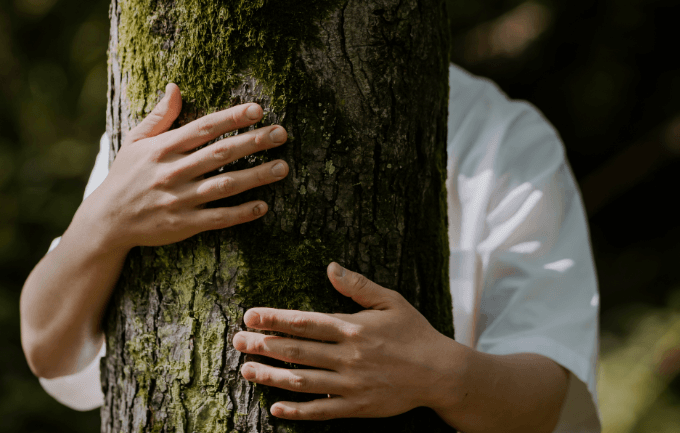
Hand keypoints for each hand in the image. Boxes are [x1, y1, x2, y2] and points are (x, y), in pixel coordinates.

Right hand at [72, 83, 288, 253]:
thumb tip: (175, 87)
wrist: (107, 220)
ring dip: (256, 176)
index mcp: (163, 148)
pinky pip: (218, 218)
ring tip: (283, 167)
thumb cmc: (125, 176)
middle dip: (253, 142)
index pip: (204, 128)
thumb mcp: (135, 142)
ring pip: (224, 185)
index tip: (257, 109)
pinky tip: (263, 206)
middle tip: (282, 133)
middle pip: (220, 154)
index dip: (232, 118)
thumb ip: (159, 116)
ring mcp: (180, 200)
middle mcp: (173, 172)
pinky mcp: (184, 224)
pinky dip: (241, 213)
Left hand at [233, 262, 469, 420]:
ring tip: (247, 371)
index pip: (305, 322)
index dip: (274, 319)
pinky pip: (321, 410)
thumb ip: (359, 286)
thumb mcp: (392, 302)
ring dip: (271, 376)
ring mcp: (351, 384)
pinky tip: (275, 408)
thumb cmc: (416, 334)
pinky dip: (296, 411)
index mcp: (353, 328)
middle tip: (237, 342)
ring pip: (301, 381)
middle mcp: (348, 356)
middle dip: (263, 345)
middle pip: (296, 351)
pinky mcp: (357, 407)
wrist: (441, 373)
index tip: (249, 316)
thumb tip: (331, 267)